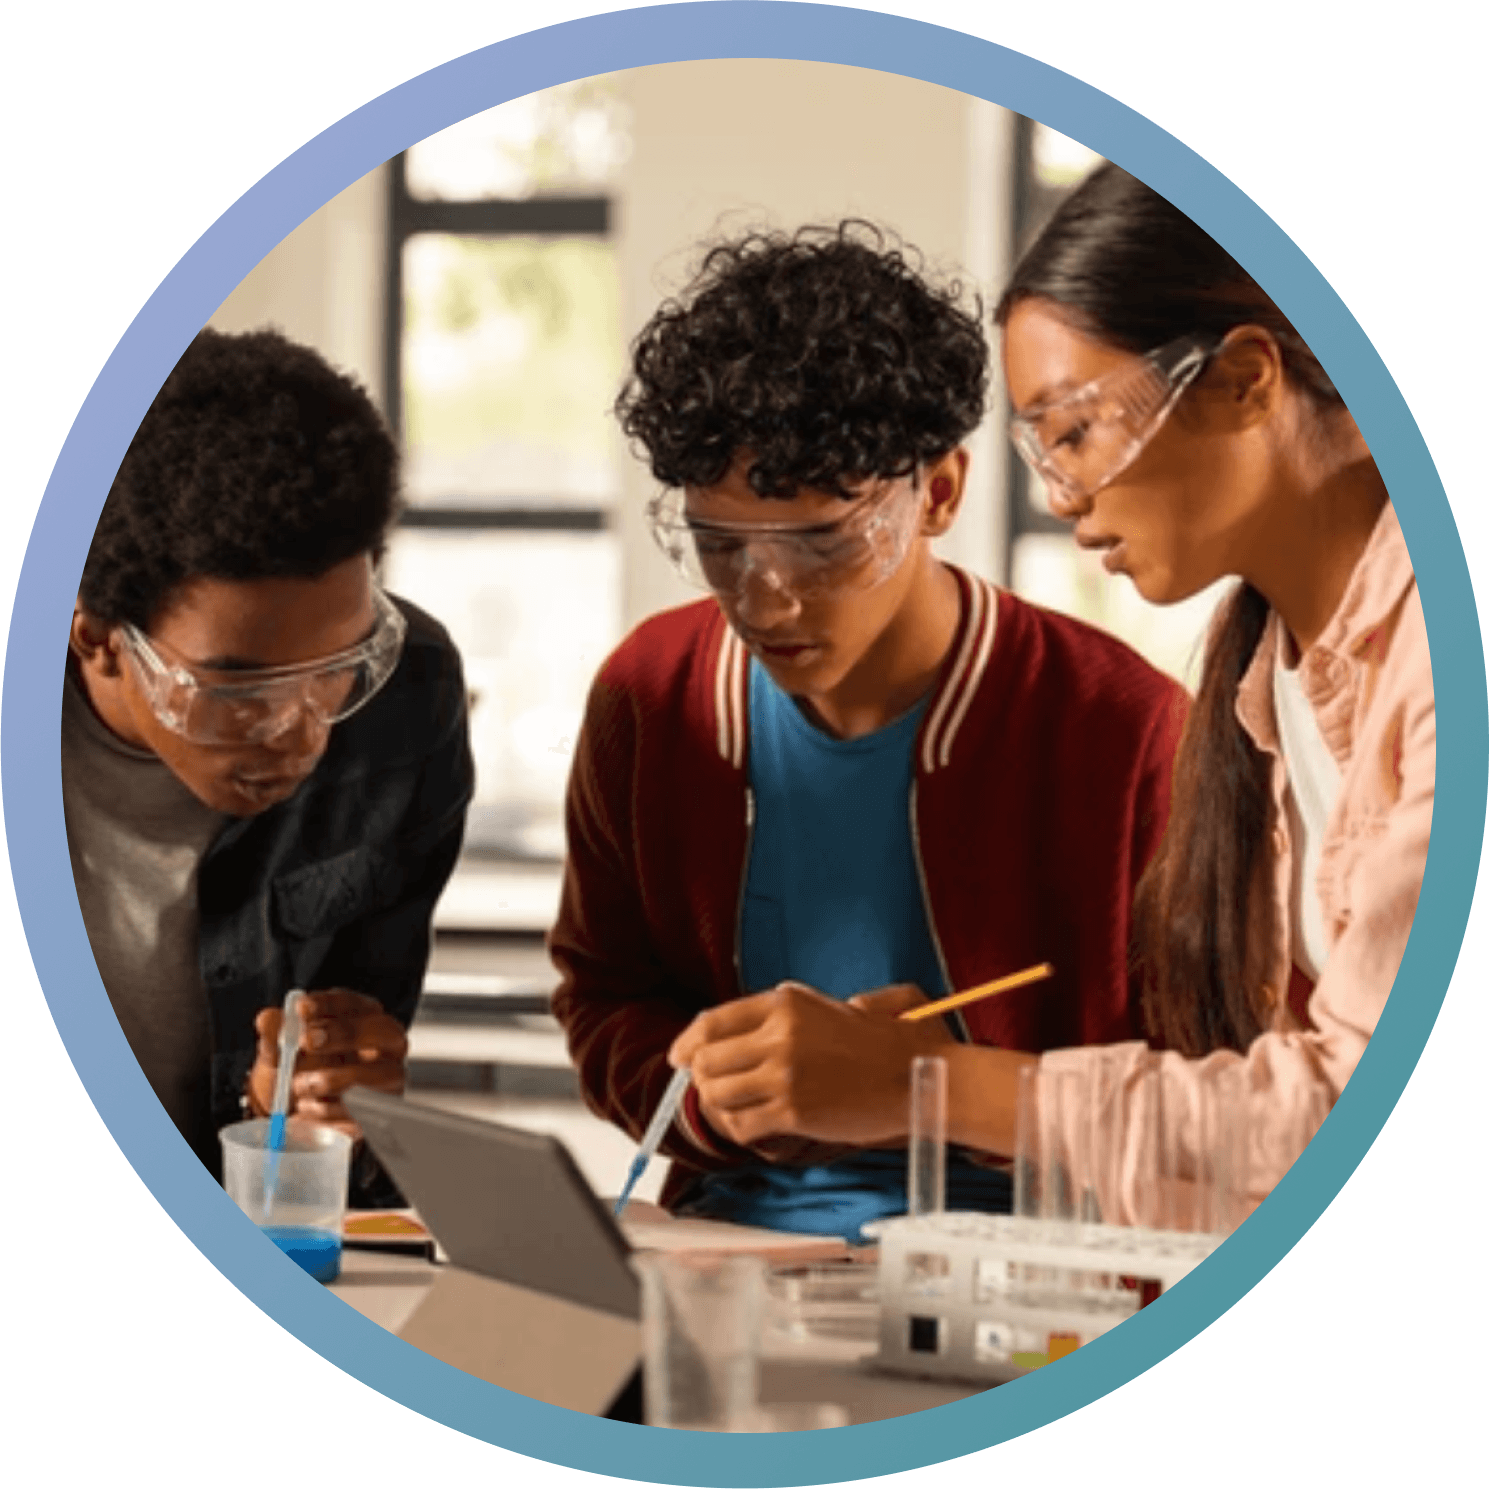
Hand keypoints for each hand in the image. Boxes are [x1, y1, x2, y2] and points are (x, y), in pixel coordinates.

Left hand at [248, 989, 407, 1140]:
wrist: (294, 1113)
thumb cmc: (297, 1070)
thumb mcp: (278, 1051)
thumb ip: (274, 1034)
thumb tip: (268, 1018)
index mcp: (362, 1018)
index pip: (355, 1003)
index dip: (331, 1004)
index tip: (302, 1008)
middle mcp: (385, 1045)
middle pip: (385, 1030)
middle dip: (346, 1033)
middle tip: (307, 1041)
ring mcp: (389, 1079)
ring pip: (384, 1071)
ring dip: (338, 1077)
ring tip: (300, 1085)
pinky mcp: (382, 1112)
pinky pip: (370, 1109)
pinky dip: (334, 1109)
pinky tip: (309, 1107)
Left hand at [667, 981, 955, 1147]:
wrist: (922, 1075)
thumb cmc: (889, 1042)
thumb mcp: (837, 1004)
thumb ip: (798, 1009)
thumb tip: (758, 1029)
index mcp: (786, 1003)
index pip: (713, 1021)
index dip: (688, 1041)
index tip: (679, 1055)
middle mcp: (779, 1036)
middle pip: (707, 1059)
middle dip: (701, 1076)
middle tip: (711, 1085)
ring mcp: (784, 1075)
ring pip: (718, 1093)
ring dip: (719, 1102)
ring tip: (734, 1105)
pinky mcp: (794, 1112)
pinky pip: (741, 1124)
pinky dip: (738, 1128)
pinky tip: (753, 1125)